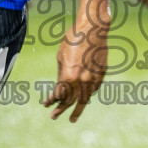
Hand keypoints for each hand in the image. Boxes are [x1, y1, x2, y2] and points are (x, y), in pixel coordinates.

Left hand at [43, 0, 111, 121]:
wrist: (93, 28)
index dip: (51, 101)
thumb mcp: (61, 56)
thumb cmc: (73, 38)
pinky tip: (83, 99)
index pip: (58, 95)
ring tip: (73, 118)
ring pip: (84, 99)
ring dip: (77, 110)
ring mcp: (93, 78)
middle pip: (70, 101)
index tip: (46, 104)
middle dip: (61, 110)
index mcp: (68, 76)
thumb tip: (61, 85)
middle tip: (54, 116)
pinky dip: (87, 95)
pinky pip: (93, 89)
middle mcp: (81, 80)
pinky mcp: (101, 74)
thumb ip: (61, 73)